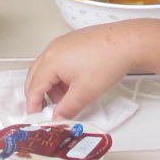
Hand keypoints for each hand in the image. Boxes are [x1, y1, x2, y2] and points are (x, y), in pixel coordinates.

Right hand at [25, 23, 147, 119]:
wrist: (127, 43)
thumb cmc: (106, 62)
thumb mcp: (84, 93)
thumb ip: (67, 108)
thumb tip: (57, 118)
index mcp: (51, 61)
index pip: (34, 87)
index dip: (33, 105)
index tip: (35, 117)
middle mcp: (52, 49)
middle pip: (35, 76)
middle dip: (39, 95)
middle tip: (46, 110)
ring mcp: (62, 43)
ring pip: (46, 68)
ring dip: (50, 85)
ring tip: (66, 99)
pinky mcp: (72, 41)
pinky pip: (57, 60)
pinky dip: (59, 75)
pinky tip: (73, 84)